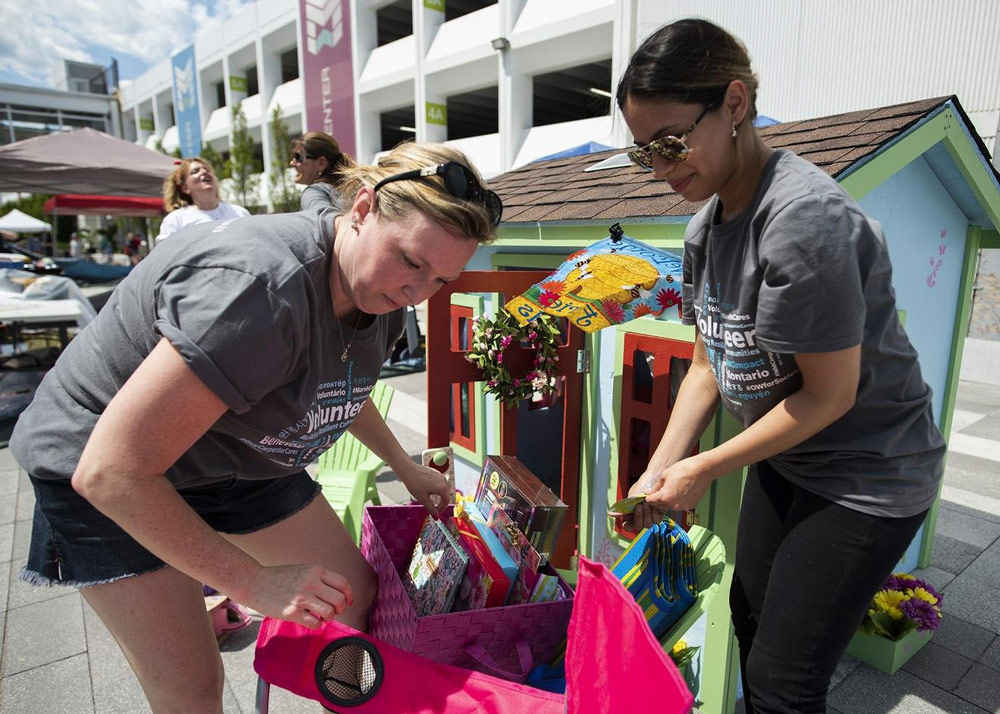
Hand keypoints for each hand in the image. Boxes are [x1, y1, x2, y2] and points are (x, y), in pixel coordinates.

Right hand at [239, 563, 353, 629]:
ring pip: (330, 613)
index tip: (348, 601)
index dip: (349, 595)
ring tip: (321, 616)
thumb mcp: (303, 570)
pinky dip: (317, 624)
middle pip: (340, 600)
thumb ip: (319, 579)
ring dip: (329, 618)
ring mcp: (302, 598)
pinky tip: (309, 620)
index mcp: (316, 570)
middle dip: (341, 609)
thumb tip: (337, 594)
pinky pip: (315, 623)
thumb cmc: (279, 577)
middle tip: (334, 611)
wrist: (254, 582)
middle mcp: (311, 583)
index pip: (343, 583)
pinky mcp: (292, 612)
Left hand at [399, 461, 452, 517]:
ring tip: (431, 501)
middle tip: (434, 509)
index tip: (436, 513)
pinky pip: (440, 483)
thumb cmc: (414, 483)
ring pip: (443, 489)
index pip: (446, 501)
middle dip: (441, 503)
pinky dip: (437, 489)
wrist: (408, 470)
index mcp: (442, 488)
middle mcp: (444, 481)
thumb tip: (436, 517)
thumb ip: (431, 508)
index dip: (442, 509)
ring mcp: (441, 476)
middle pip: (446, 495)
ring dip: (439, 496)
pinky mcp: (436, 473)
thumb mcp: (423, 499)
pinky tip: (429, 491)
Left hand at [624, 456, 712, 532]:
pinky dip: (678, 501)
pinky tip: (681, 491)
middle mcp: (673, 505)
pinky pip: (679, 505)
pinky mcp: (690, 506)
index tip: (649, 493)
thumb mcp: (664, 476)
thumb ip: (656, 487)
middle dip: (657, 500)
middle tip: (660, 490)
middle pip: (659, 506)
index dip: (649, 496)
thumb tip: (649, 492)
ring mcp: (683, 507)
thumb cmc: (684, 470)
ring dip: (667, 501)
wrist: (702, 470)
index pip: (650, 502)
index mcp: (665, 497)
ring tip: (671, 488)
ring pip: (669, 507)